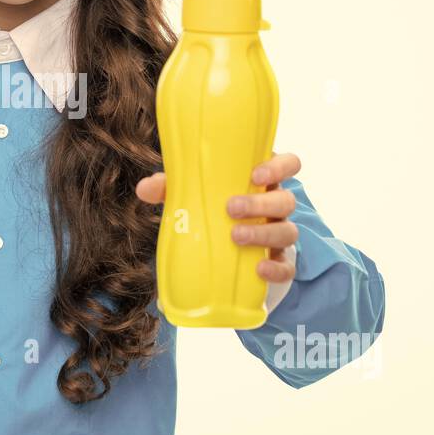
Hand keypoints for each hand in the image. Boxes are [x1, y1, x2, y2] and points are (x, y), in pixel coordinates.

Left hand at [135, 152, 300, 284]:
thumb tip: (144, 188)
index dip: (279, 166)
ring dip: (263, 233)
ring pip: (288, 231)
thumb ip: (171, 188)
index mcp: (262, 182)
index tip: (256, 173)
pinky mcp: (280, 263)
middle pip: (286, 199)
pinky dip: (276, 269)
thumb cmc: (213, 210)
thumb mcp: (194, 196)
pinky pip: (288, 267)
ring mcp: (280, 234)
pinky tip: (259, 270)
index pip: (289, 164)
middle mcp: (276, 206)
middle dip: (260, 203)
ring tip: (235, 237)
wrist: (227, 253)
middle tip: (231, 207)